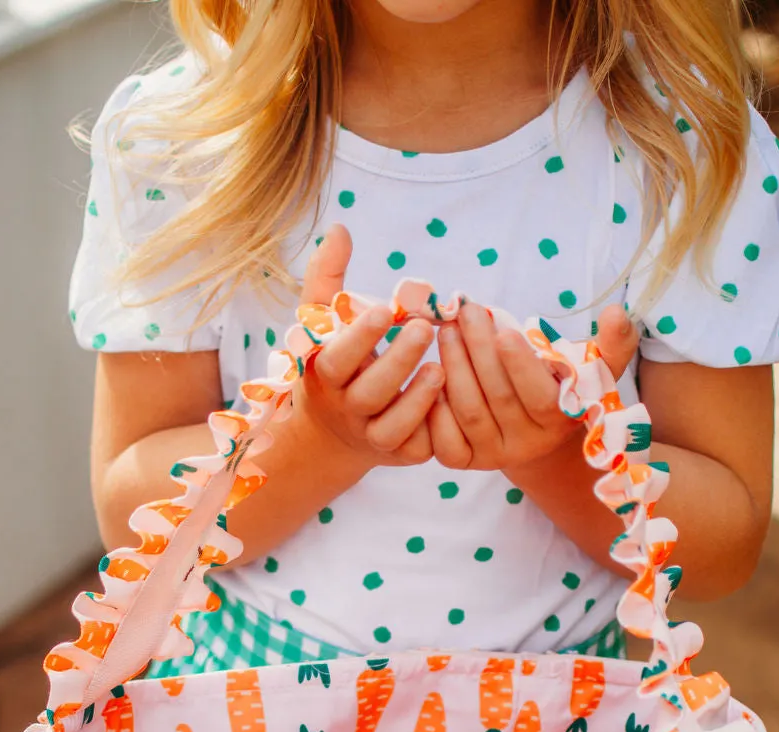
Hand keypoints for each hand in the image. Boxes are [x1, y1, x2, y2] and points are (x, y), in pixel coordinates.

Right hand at [293, 225, 443, 467]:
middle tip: (426, 328)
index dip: (360, 338)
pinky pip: (418, 449)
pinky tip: (454, 400)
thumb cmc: (336, 364)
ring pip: (392, 428)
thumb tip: (340, 229)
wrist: (334, 434)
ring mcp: (372, 437)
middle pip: (369, 394)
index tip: (385, 309)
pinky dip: (435, 428)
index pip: (337, 359)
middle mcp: (346, 411)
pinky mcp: (399, 455)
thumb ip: (329, 278)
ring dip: (418, 399)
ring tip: (442, 367)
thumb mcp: (324, 323)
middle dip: (397, 362)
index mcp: (326, 376)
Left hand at [429, 302, 639, 476]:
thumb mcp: (593, 368)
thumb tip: (617, 315)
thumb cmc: (561, 386)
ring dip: (454, 368)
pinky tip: (431, 373)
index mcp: (561, 422)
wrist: (533, 429)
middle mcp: (528, 445)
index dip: (521, 367)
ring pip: (468, 412)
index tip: (504, 332)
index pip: (541, 399)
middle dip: (478, 352)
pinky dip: (434, 409)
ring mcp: (494, 456)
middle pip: (498, 399)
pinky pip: (444, 442)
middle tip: (465, 315)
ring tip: (448, 331)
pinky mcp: (464, 461)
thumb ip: (611, 345)